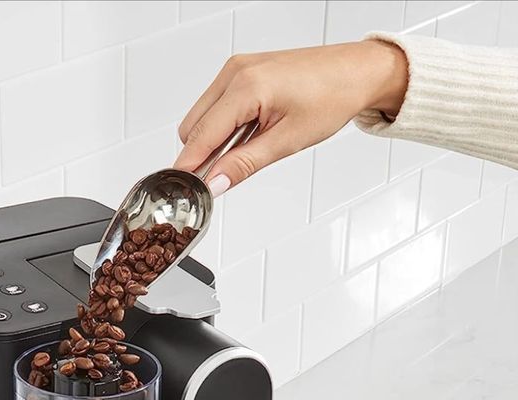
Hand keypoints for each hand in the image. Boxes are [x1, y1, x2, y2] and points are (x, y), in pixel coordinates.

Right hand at [174, 40, 407, 194]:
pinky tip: (248, 136)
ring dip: (215, 141)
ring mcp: (237, 69)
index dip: (190, 167)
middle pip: (193, 127)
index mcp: (246, 86)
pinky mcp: (243, 71)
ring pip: (203, 117)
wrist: (356, 72)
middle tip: (223, 178)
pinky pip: (218, 105)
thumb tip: (216, 183)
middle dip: (202, 155)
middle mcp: (236, 72)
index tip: (184, 190)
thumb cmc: (332, 97)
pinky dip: (225, 127)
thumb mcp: (287, 141)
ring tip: (247, 151)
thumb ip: (244, 164)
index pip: (200, 135)